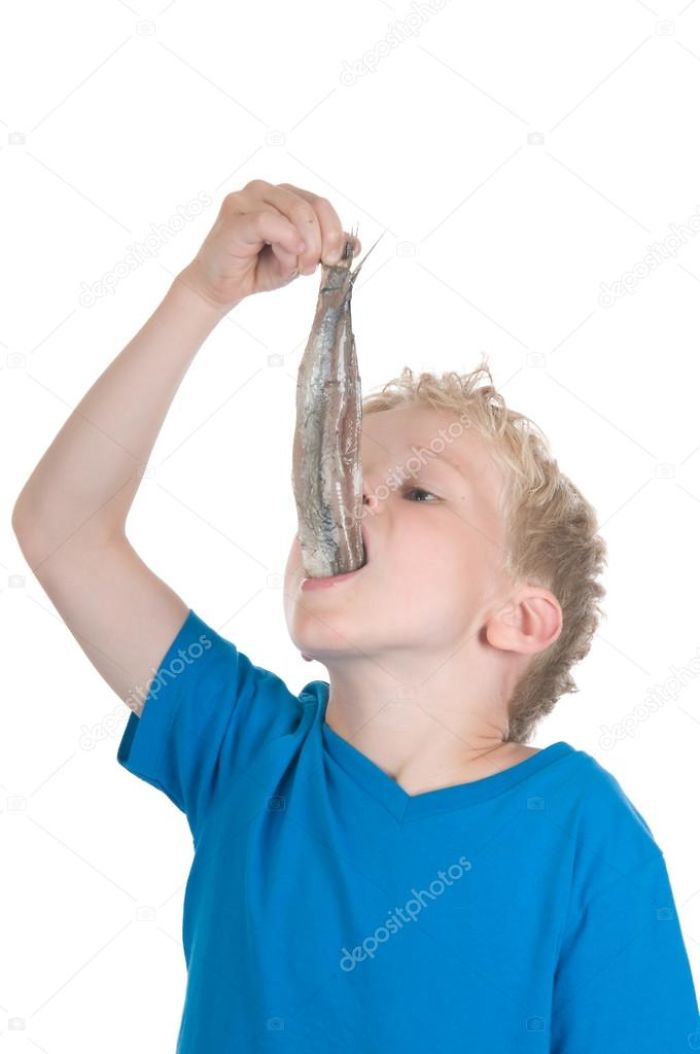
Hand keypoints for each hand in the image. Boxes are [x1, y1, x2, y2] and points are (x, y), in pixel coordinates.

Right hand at [174, 180, 361, 311]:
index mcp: (284, 197)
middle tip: (311, 268)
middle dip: (319, 242)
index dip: (333, 231)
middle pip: (311, 206)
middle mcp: (265, 190)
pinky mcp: (235, 215)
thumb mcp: (299, 259)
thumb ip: (323, 248)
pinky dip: (285, 239)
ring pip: (294, 211)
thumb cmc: (257, 269)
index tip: (332, 259)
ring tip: (295, 266)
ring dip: (303, 245)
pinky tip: (288, 255)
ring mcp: (247, 198)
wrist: (221, 287)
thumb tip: (354, 245)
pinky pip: (269, 220)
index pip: (320, 204)